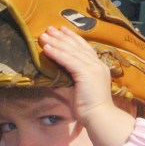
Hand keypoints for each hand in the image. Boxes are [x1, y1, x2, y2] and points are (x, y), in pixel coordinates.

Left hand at [39, 26, 134, 145]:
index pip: (84, 48)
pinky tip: (46, 48)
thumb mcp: (80, 89)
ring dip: (56, 42)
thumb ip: (71, 79)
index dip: (72, 38)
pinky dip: (56, 53)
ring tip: (44, 36)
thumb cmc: (89, 108)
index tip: (62, 30)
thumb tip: (56, 74)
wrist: (100, 117)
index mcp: (98, 67)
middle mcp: (97, 64)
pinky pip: (68, 60)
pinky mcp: (86, 73)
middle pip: (77, 46)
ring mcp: (93, 68)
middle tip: (49, 28)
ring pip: (71, 51)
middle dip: (62, 36)